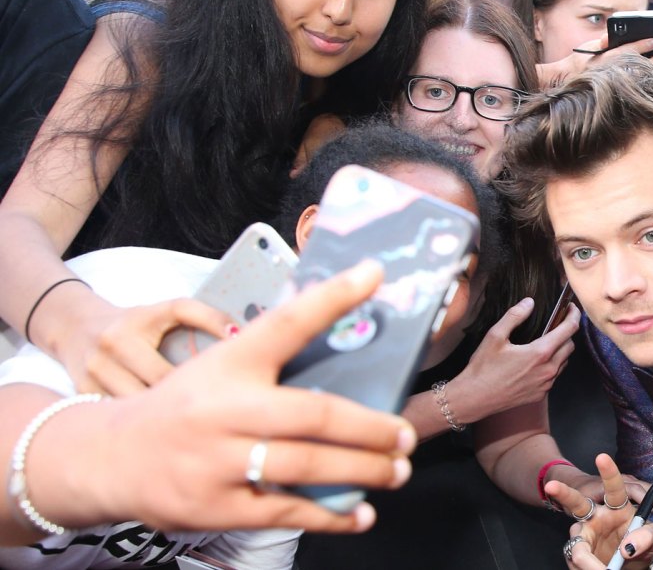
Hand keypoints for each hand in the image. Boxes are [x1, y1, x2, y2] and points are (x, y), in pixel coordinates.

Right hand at [82, 261, 416, 532]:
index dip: (332, 296)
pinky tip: (360, 513)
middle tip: (405, 433)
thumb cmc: (184, 407)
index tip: (373, 273)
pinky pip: (287, 512)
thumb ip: (272, 361)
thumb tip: (344, 344)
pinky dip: (331, 515)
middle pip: (315, 413)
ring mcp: (219, 460)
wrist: (110, 457)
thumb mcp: (219, 368)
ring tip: (397, 470)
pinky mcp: (217, 506)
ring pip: (308, 466)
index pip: (286, 321)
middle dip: (371, 428)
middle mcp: (225, 409)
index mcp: (229, 361)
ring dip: (363, 470)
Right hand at [452, 298, 579, 421]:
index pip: (569, 329)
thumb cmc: (484, 367)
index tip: (572, 307)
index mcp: (540, 353)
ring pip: (564, 362)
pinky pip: (554, 376)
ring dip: (560, 350)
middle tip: (555, 325)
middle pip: (570, 346)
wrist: (476, 398)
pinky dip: (552, 365)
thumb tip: (529, 302)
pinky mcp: (541, 394)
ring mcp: (546, 384)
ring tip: (545, 342)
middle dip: (566, 333)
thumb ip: (515, 316)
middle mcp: (548, 370)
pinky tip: (536, 362)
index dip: (574, 315)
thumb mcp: (495, 336)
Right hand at [548, 35, 652, 85]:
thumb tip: (609, 38)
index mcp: (606, 61)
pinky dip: (650, 86)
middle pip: (639, 66)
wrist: (568, 82)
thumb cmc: (579, 63)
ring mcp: (616, 87)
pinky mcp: (618, 96)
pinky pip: (638, 91)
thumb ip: (602, 41)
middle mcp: (612, 74)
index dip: (643, 45)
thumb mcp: (589, 47)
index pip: (628, 51)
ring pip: (641, 80)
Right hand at [548, 454, 652, 568]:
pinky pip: (577, 562)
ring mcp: (584, 534)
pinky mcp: (579, 553)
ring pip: (576, 545)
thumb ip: (649, 535)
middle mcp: (595, 515)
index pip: (614, 487)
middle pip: (576, 502)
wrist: (629, 562)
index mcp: (617, 505)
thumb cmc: (643, 542)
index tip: (602, 457)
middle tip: (552, 487)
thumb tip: (628, 546)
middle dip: (564, 493)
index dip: (608, 472)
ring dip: (585, 560)